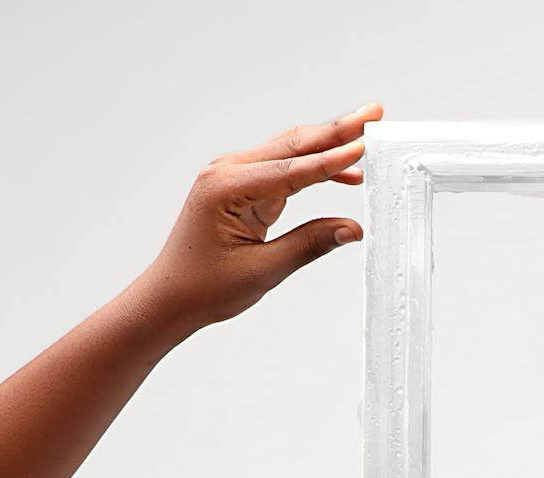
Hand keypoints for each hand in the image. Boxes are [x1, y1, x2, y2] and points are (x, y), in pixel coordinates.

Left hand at [132, 103, 383, 331]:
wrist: (172, 296)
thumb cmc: (204, 285)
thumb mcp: (262, 270)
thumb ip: (309, 244)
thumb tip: (350, 229)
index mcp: (225, 188)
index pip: (290, 170)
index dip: (331, 160)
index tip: (363, 145)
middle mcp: (227, 173)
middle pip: (292, 146)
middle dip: (335, 131)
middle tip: (371, 114)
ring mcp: (234, 177)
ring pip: (290, 153)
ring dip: (328, 144)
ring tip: (364, 131)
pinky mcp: (244, 188)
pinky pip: (286, 171)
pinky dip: (314, 169)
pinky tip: (345, 171)